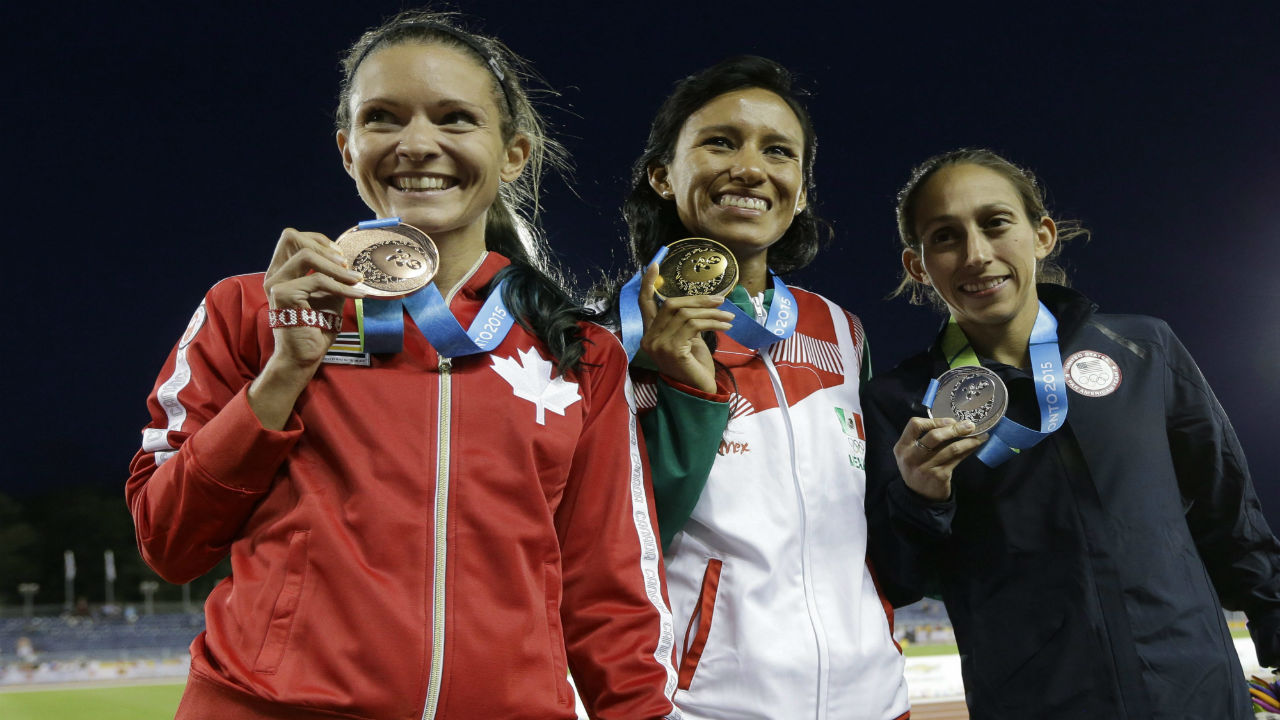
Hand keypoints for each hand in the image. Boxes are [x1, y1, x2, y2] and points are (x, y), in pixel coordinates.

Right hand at [262, 228, 365, 368]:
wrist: (305, 356)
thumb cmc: (317, 328)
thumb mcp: (327, 295)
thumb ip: (331, 276)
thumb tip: (346, 259)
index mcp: (281, 272)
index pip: (292, 238)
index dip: (318, 240)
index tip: (340, 256)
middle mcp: (275, 275)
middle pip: (291, 237)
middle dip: (325, 247)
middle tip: (347, 265)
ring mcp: (276, 283)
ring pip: (306, 255)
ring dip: (336, 266)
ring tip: (355, 279)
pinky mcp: (284, 294)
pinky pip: (318, 280)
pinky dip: (341, 287)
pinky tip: (356, 294)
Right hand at [637, 261, 733, 392]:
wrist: (697, 393)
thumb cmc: (694, 367)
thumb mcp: (688, 339)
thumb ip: (686, 322)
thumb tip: (700, 303)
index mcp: (649, 334)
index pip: (644, 304)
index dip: (648, 283)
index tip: (655, 263)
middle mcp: (649, 339)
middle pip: (670, 305)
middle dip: (697, 299)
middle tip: (720, 299)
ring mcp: (658, 345)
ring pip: (684, 314)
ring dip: (710, 311)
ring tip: (728, 314)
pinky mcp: (673, 350)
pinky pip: (694, 325)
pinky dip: (713, 321)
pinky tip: (726, 324)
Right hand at [893, 417, 985, 500]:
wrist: (920, 497)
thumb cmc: (919, 468)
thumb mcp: (913, 453)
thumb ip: (925, 439)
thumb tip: (953, 423)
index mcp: (902, 447)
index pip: (915, 425)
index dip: (934, 420)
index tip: (950, 420)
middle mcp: (911, 457)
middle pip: (934, 436)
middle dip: (954, 428)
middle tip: (969, 425)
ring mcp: (925, 468)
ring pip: (950, 448)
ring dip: (967, 440)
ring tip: (978, 435)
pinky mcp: (939, 476)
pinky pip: (957, 459)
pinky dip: (968, 450)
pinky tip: (975, 446)